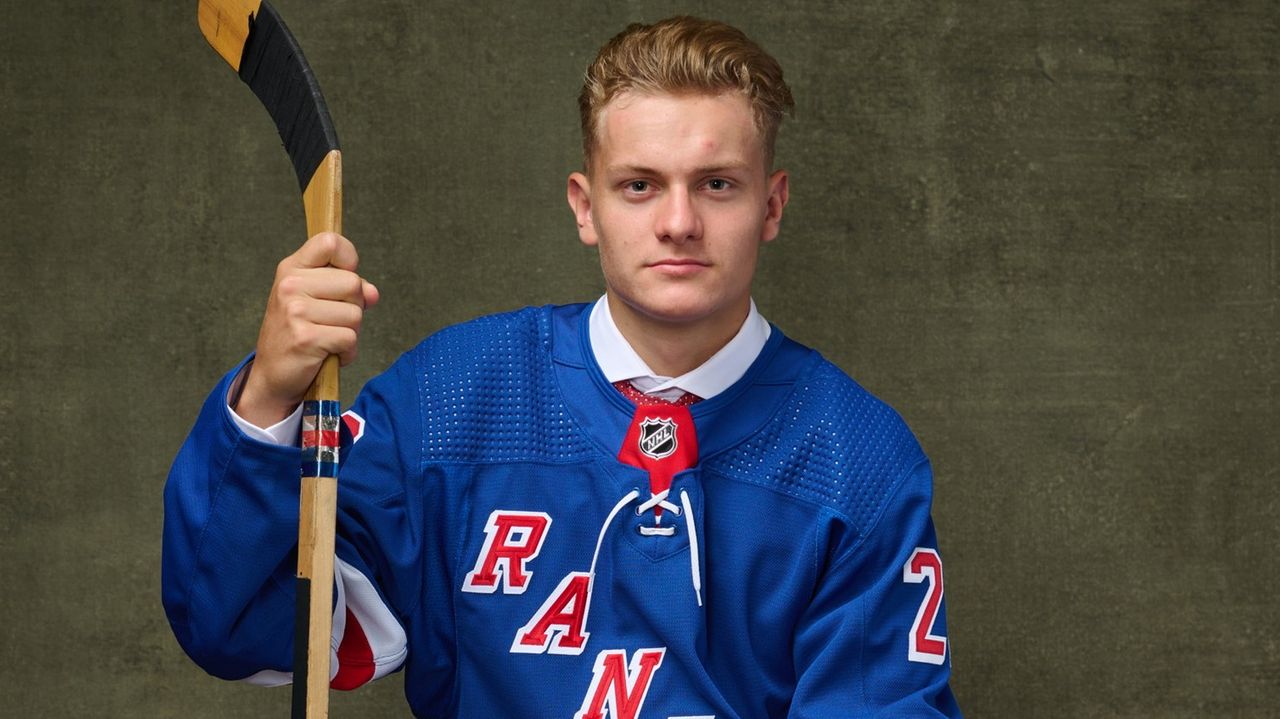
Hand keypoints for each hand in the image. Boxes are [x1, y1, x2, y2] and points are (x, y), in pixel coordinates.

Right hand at [235, 232, 379, 426]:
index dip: (349, 259)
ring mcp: (296, 311)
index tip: (344, 277)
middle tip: (330, 322)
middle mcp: (291, 285)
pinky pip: (349, 339)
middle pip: (354, 284)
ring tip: (327, 339)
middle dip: (353, 308)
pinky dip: (347, 352)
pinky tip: (328, 354)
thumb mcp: (316, 302)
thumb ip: (346, 290)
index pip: (330, 242)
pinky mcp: (305, 337)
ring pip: (355, 314)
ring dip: (350, 333)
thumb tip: (372, 293)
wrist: (273, 375)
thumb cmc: (299, 334)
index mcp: (292, 268)